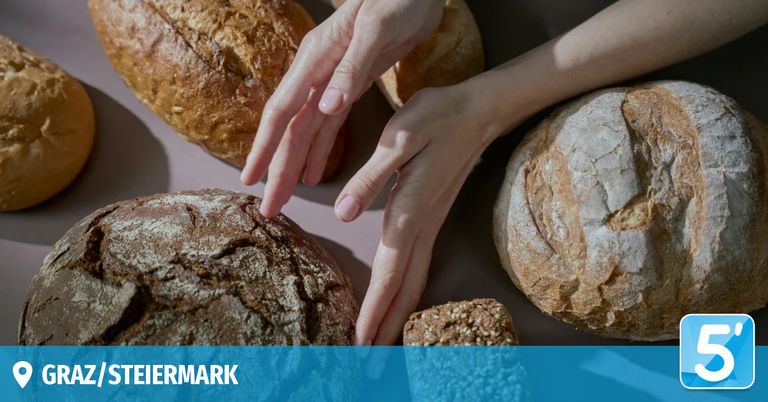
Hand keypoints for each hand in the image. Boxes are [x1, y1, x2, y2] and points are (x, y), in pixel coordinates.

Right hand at [240, 0, 443, 217]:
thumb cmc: (394, 0)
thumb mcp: (375, 30)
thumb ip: (350, 69)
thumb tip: (326, 107)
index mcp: (315, 59)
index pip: (282, 111)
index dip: (265, 147)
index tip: (250, 179)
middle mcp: (316, 73)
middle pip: (290, 130)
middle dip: (276, 168)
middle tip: (268, 207)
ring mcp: (332, 82)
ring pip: (307, 132)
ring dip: (295, 165)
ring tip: (284, 197)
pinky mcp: (350, 86)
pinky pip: (329, 126)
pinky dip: (321, 151)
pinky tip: (315, 173)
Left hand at [340, 85, 499, 344]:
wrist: (478, 111)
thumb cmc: (437, 117)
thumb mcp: (400, 136)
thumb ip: (372, 177)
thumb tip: (343, 213)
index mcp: (410, 212)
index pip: (389, 273)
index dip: (374, 310)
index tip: (360, 344)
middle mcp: (421, 226)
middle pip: (405, 289)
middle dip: (386, 329)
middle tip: (369, 366)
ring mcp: (430, 224)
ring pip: (413, 281)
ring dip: (397, 316)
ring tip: (380, 346)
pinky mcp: (432, 218)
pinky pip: (418, 266)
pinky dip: (406, 292)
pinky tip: (399, 300)